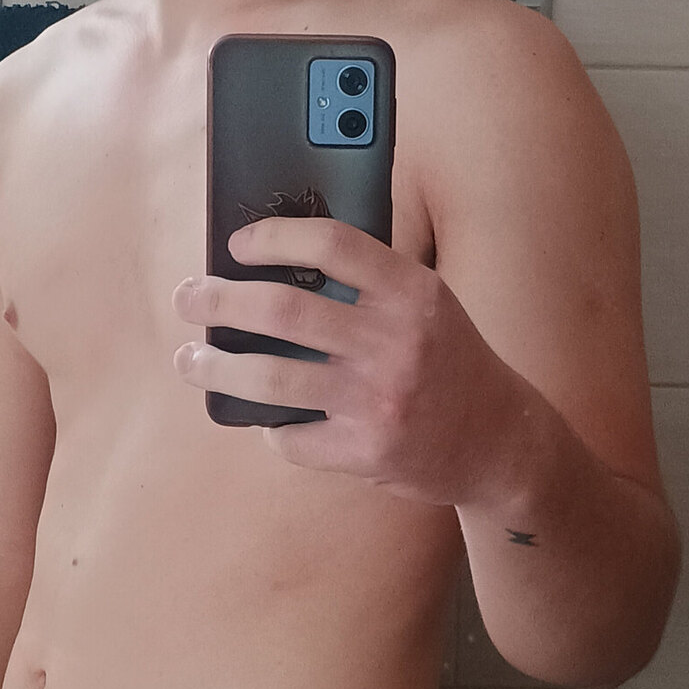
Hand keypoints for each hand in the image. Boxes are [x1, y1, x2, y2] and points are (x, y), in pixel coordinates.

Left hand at [171, 216, 506, 505]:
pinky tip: (260, 418)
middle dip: (219, 300)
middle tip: (189, 297)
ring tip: (191, 359)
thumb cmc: (450, 360)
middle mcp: (397, 342)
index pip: (331, 244)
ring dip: (215, 367)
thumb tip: (275, 260)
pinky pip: (292, 437)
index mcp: (412, 292)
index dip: (273, 237)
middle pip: (282, 309)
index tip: (237, 244)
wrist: (500, 440)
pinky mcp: (368, 451)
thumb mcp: (427, 304)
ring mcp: (380, 400)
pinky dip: (268, 428)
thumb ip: (369, 280)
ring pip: (270, 379)